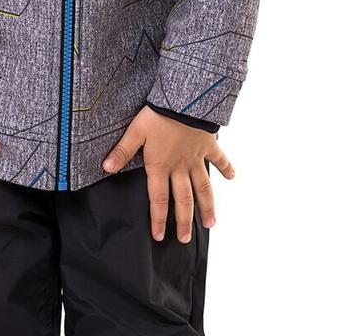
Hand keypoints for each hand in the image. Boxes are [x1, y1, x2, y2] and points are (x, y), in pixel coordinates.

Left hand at [101, 105, 234, 241]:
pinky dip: (226, 168)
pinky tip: (232, 177)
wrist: (184, 100)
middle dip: (184, 222)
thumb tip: (106, 167)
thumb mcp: (136, 131)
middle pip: (183, 200)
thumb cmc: (158, 114)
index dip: (159, 219)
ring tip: (210, 223)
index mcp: (161, 166)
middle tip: (186, 239)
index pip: (159, 199)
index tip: (160, 236)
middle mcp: (180, 167)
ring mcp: (196, 158)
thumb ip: (122, 150)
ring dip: (207, 206)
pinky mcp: (208, 145)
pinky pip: (219, 159)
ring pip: (203, 188)